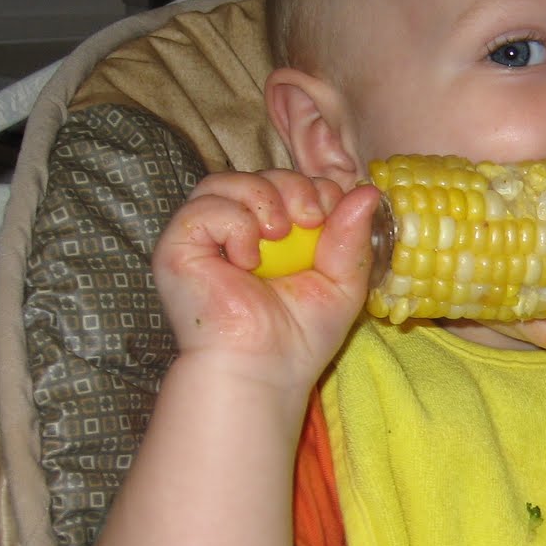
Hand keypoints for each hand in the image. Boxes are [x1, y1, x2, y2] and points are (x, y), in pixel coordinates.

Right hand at [152, 169, 380, 379]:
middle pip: (260, 175)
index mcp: (271, 234)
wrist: (263, 371)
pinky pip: (203, 207)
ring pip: (225, 181)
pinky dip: (234, 223)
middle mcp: (234, 229)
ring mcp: (203, 236)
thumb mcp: (342, 283)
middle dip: (294, 186)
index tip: (331, 213)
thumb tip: (368, 191)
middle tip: (311, 219)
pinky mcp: (177, 247)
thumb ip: (352, 238)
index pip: (288, 183)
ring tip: (279, 235)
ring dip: (263, 197)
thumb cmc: (299, 337)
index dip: (313, 187)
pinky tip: (247, 259)